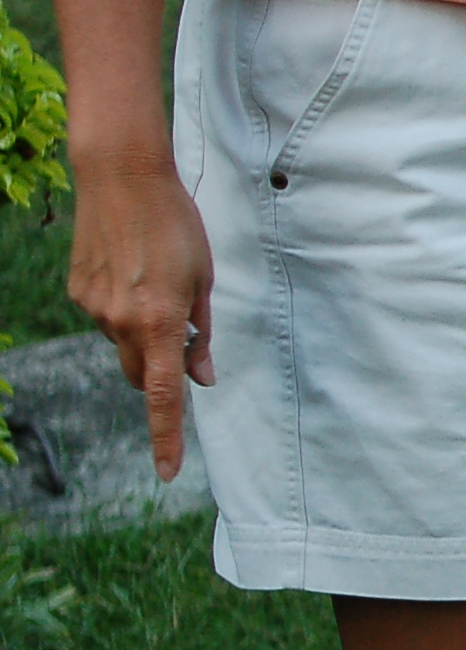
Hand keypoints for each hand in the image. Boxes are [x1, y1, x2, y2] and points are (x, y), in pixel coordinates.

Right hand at [65, 160, 213, 479]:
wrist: (120, 179)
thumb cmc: (175, 225)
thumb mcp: (204, 281)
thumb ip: (201, 333)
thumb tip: (201, 377)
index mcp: (158, 323)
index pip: (163, 396)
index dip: (166, 437)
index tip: (167, 471)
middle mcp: (119, 322)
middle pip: (141, 375)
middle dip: (160, 373)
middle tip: (183, 339)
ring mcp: (92, 307)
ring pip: (124, 343)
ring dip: (143, 332)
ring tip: (156, 282)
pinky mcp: (78, 290)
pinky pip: (106, 316)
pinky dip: (123, 308)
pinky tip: (132, 269)